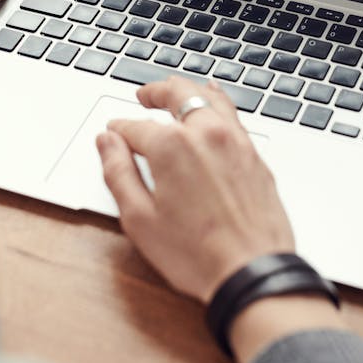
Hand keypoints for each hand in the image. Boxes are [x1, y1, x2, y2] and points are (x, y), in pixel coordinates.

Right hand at [98, 77, 294, 303]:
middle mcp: (206, 133)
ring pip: (209, 97)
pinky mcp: (254, 154)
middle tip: (143, 95)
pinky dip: (216, 101)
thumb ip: (119, 173)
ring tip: (175, 91)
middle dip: (156, 92)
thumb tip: (107, 143)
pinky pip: (233, 114)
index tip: (112, 134)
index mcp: (172, 146)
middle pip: (178, 95)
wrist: (252, 272)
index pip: (135, 127)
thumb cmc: (198, 255)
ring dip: (188, 91)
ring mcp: (235, 141)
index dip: (119, 130)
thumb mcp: (140, 219)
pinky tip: (212, 103)